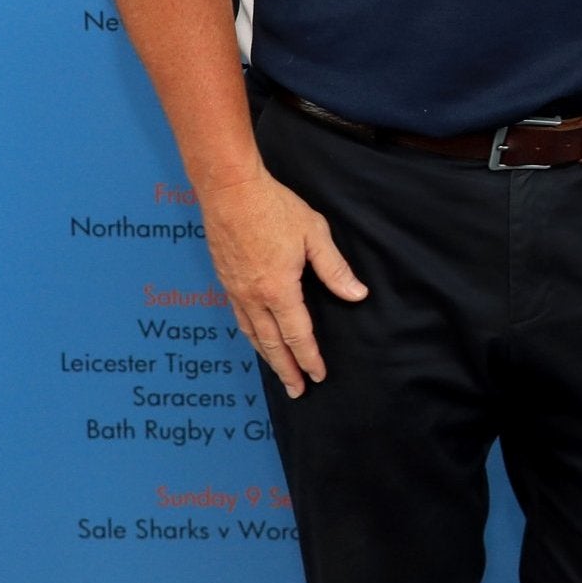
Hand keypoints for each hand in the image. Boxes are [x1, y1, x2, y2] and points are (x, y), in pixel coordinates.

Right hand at [200, 170, 367, 396]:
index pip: (297, 335)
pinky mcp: (225, 280)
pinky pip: (239, 318)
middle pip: (271, 344)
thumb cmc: (275, 208)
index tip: (318, 376)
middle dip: (286, 369)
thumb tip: (357, 295)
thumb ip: (334, 268)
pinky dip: (250, 335)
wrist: (230, 191)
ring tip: (278, 372)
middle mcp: (253, 297)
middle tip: (297, 391)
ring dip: (266, 356)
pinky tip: (255, 337)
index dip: (309, 358)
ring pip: (251, 334)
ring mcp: (235, 290)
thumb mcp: (314, 234)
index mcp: (278, 290)